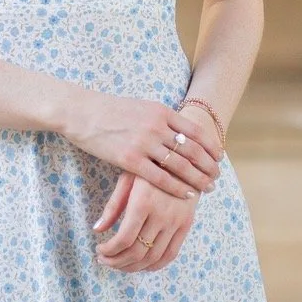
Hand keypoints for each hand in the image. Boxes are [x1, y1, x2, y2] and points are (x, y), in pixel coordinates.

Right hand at [61, 88, 221, 197]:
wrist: (82, 112)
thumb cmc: (111, 110)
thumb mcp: (141, 107)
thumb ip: (161, 118)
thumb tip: (179, 129)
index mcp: (161, 111)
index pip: (195, 131)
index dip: (210, 147)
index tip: (219, 158)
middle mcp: (156, 126)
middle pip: (192, 150)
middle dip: (208, 166)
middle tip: (217, 178)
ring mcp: (144, 143)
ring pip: (179, 165)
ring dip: (197, 179)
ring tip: (206, 188)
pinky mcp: (130, 160)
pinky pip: (160, 177)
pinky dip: (176, 188)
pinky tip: (186, 195)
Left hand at [92, 170, 203, 271]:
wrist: (183, 158)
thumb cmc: (149, 166)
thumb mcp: (127, 178)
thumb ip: (113, 206)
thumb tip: (96, 230)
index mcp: (143, 202)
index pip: (124, 239)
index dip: (109, 251)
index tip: (99, 250)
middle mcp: (161, 215)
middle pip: (137, 252)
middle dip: (117, 262)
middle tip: (105, 261)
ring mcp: (176, 222)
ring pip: (153, 257)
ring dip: (134, 267)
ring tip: (119, 265)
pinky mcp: (186, 225)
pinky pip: (171, 253)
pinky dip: (156, 265)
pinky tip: (142, 265)